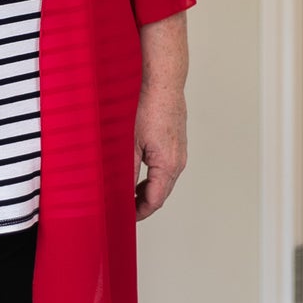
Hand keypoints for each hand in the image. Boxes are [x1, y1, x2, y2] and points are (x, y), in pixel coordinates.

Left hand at [134, 81, 187, 220]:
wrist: (164, 85)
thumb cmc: (149, 109)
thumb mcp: (131, 144)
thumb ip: (127, 172)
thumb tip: (122, 192)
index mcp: (168, 165)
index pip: (155, 201)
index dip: (140, 212)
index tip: (126, 217)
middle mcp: (178, 162)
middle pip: (161, 194)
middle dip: (143, 204)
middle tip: (124, 208)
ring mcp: (180, 154)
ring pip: (164, 182)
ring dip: (148, 191)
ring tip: (128, 193)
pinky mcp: (177, 145)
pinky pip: (167, 169)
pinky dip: (154, 178)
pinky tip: (139, 174)